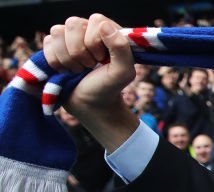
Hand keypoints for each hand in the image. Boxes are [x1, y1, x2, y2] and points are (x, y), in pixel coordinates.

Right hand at [43, 15, 138, 149]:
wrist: (90, 106)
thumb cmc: (109, 88)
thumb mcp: (123, 72)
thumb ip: (121, 48)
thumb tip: (103, 25)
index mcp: (107, 32)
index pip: (96, 20)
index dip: (96, 42)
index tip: (102, 60)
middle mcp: (87, 31)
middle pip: (73, 23)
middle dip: (80, 51)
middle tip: (90, 66)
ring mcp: (68, 38)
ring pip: (57, 32)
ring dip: (68, 58)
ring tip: (79, 70)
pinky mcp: (53, 47)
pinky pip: (47, 44)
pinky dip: (56, 62)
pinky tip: (66, 71)